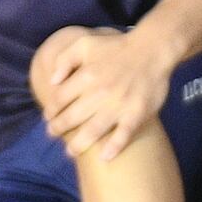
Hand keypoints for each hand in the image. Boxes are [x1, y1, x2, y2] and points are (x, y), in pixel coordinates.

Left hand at [27, 23, 172, 160]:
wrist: (152, 50)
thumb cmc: (116, 48)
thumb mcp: (85, 43)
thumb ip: (64, 59)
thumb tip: (52, 81)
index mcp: (86, 76)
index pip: (60, 99)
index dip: (51, 110)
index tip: (49, 117)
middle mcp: (100, 93)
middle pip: (72, 117)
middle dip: (58, 129)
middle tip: (53, 134)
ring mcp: (119, 105)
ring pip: (93, 130)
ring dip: (79, 144)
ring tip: (70, 151)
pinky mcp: (136, 114)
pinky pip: (123, 135)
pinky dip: (114, 147)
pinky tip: (104, 157)